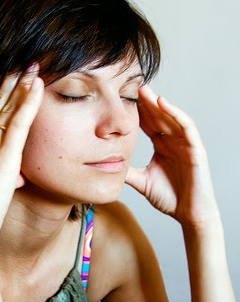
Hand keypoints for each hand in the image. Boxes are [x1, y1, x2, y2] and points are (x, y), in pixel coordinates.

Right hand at [0, 64, 43, 250]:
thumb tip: (11, 173)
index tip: (6, 76)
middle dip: (8, 80)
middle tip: (22, 61)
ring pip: (5, 107)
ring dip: (21, 84)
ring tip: (33, 65)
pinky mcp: (2, 159)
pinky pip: (18, 123)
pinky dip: (28, 101)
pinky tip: (37, 85)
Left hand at [125, 85, 219, 227]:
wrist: (189, 215)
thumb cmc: (170, 198)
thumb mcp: (141, 181)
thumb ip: (127, 171)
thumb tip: (105, 166)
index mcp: (162, 146)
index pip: (147, 124)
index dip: (135, 112)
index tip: (118, 100)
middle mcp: (174, 141)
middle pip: (157, 116)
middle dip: (143, 101)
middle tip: (127, 85)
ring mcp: (185, 144)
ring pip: (170, 117)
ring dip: (157, 103)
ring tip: (143, 90)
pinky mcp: (196, 149)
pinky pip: (186, 127)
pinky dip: (175, 114)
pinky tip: (162, 104)